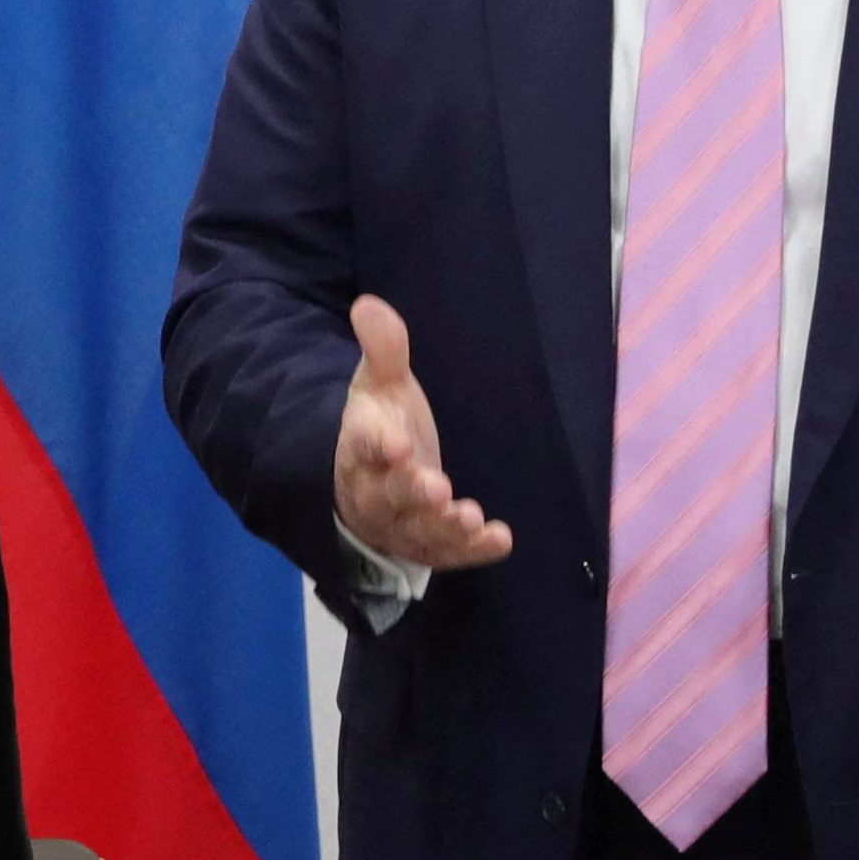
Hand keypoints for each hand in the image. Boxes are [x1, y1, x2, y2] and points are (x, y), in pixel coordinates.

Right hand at [332, 296, 513, 568]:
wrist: (371, 479)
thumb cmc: (381, 425)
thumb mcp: (380, 383)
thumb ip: (383, 348)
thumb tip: (368, 304)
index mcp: (359, 447)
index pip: (364, 446)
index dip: (379, 446)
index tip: (398, 443)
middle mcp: (374, 491)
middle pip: (388, 496)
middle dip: (412, 493)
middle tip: (437, 487)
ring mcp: (399, 523)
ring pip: (416, 531)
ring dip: (442, 527)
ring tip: (469, 518)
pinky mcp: (426, 545)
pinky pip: (446, 555)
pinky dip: (471, 552)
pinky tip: (500, 540)